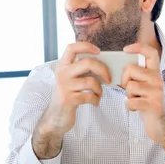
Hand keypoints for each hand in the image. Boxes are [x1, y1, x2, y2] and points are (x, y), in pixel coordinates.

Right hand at [33, 42, 110, 158]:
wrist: (55, 117)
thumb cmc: (68, 96)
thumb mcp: (70, 79)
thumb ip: (81, 70)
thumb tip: (104, 64)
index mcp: (62, 66)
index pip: (71, 48)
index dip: (86, 46)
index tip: (98, 51)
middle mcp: (62, 74)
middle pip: (88, 63)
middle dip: (103, 70)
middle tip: (108, 79)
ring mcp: (64, 86)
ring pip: (92, 81)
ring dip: (100, 89)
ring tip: (98, 94)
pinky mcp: (69, 99)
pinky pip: (90, 96)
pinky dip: (96, 100)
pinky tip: (94, 102)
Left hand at [122, 43, 164, 155]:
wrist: (162, 125)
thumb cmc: (148, 103)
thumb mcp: (144, 86)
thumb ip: (135, 76)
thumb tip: (114, 67)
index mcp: (155, 73)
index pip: (151, 52)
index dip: (138, 47)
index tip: (125, 49)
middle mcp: (158, 79)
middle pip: (130, 69)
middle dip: (124, 79)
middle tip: (130, 90)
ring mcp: (156, 92)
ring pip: (129, 86)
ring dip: (128, 95)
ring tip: (136, 100)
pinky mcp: (153, 104)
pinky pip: (130, 100)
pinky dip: (129, 106)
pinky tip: (136, 108)